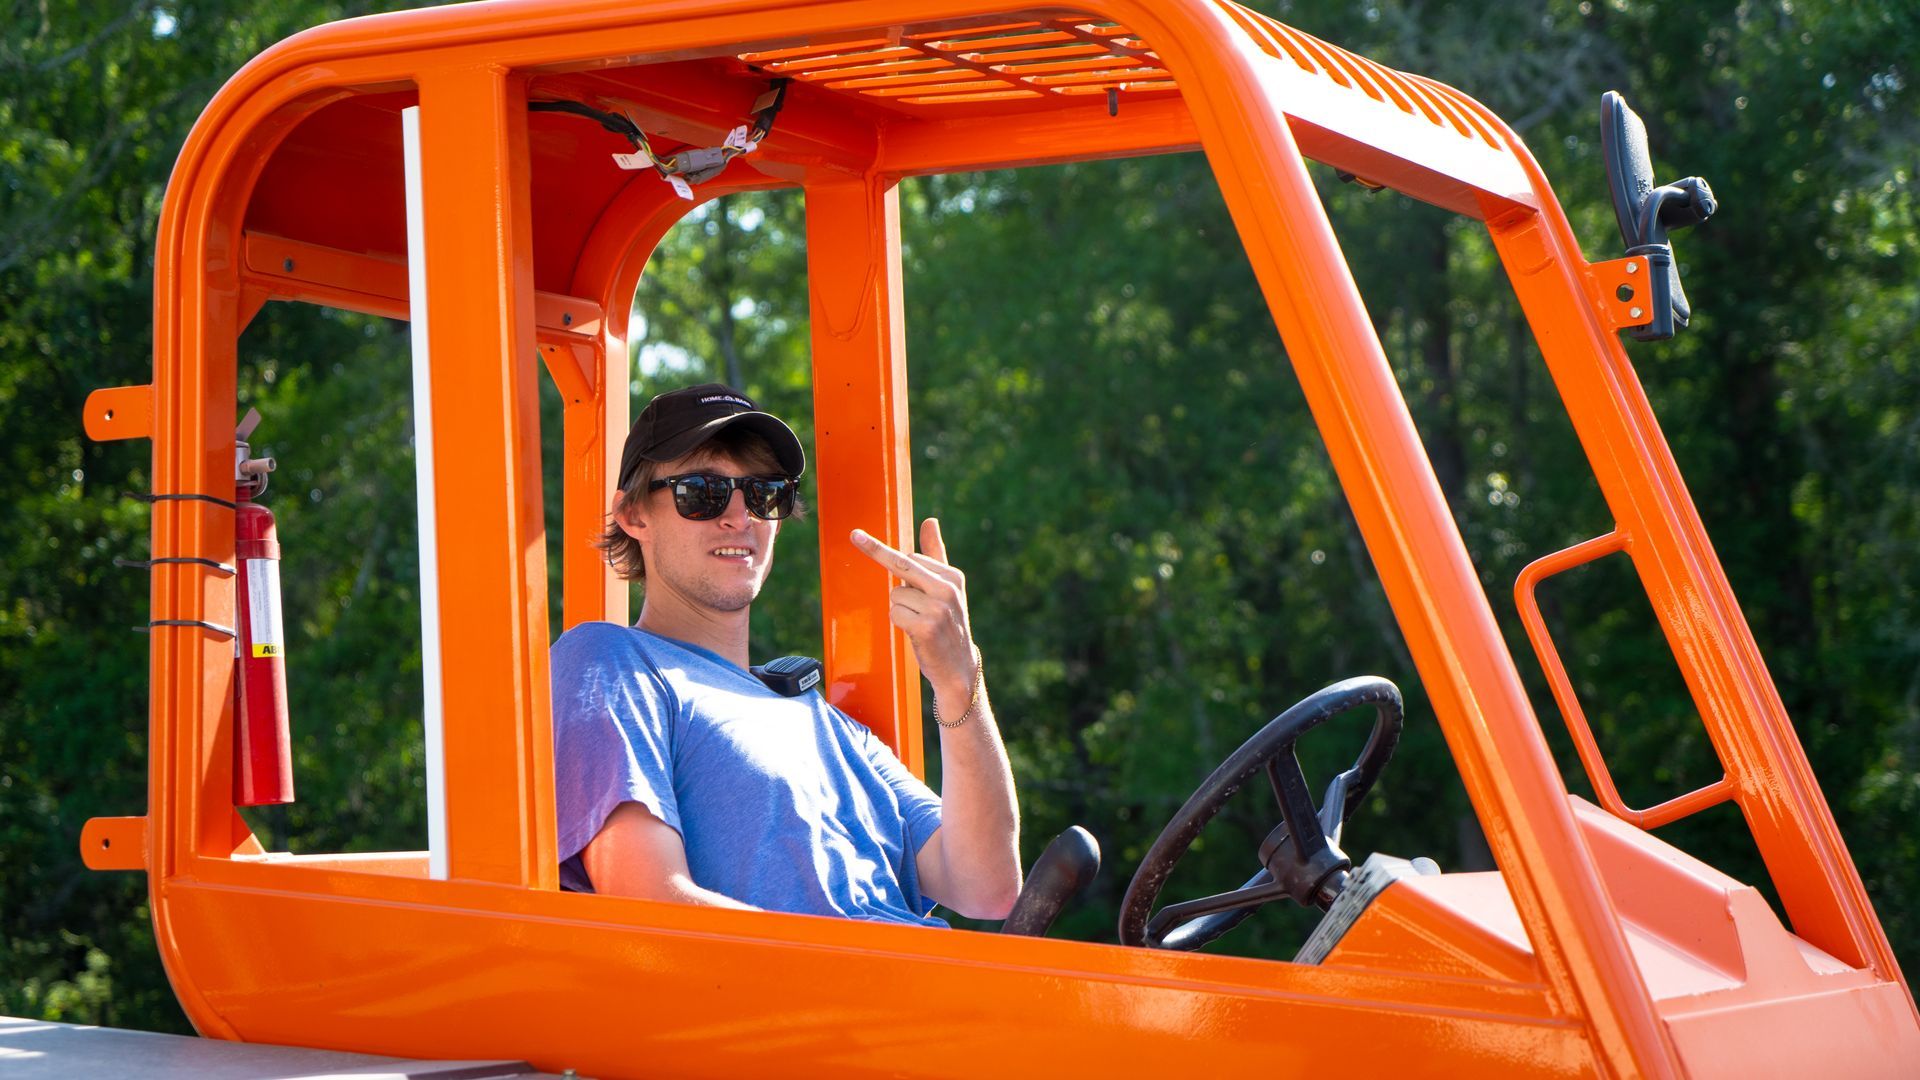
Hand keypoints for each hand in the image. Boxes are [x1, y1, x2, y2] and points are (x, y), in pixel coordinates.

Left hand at [850, 519, 976, 698]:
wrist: (959, 666)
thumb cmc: (948, 623)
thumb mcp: (948, 588)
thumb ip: (936, 554)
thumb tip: (930, 520)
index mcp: (953, 576)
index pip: (910, 557)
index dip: (888, 558)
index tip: (858, 536)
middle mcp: (947, 589)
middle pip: (901, 564)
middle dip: (875, 551)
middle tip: (854, 535)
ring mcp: (938, 609)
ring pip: (894, 594)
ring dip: (899, 608)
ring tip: (918, 621)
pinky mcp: (925, 628)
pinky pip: (894, 613)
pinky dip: (898, 622)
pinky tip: (915, 632)